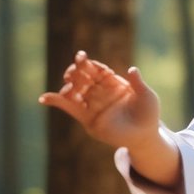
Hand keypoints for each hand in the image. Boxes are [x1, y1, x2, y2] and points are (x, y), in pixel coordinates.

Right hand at [39, 51, 160, 150]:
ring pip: (75, 91)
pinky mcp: (88, 118)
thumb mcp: (146, 96)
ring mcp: (93, 104)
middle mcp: (101, 92)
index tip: (81, 57)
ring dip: (69, 86)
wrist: (145, 136)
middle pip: (84, 78)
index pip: (98, 70)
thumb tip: (132, 69)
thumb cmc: (149, 114)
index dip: (89, 64)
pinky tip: (45, 98)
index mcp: (114, 83)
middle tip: (73, 70)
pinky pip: (70, 109)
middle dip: (76, 72)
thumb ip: (138, 83)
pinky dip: (57, 102)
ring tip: (69, 85)